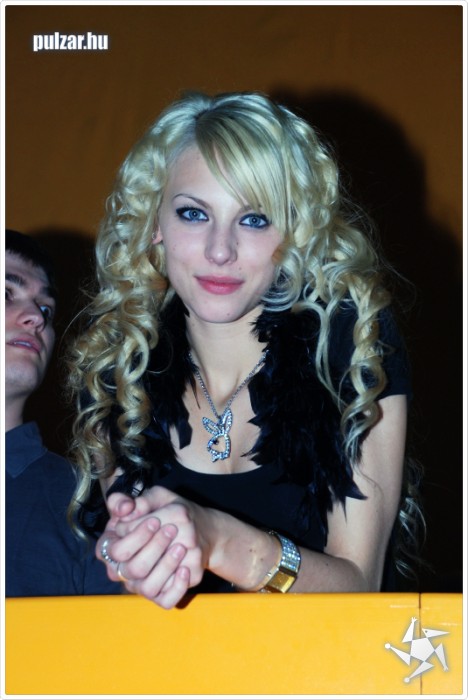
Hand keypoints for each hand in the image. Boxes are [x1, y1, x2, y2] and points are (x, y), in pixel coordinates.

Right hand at [97, 486, 208, 607]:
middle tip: (171, 530)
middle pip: (132, 568)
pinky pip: (165, 601)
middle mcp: (124, 569)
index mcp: (115, 546)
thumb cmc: (169, 513)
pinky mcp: (162, 595)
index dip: (134, 536)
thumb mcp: (155, 499)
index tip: (155, 521)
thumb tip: (125, 508)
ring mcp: (141, 584)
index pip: (113, 550)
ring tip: (181, 547)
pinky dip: (176, 587)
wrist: (198, 529)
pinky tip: (184, 569)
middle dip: (153, 548)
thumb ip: (137, 500)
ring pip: (147, 587)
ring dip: (165, 566)